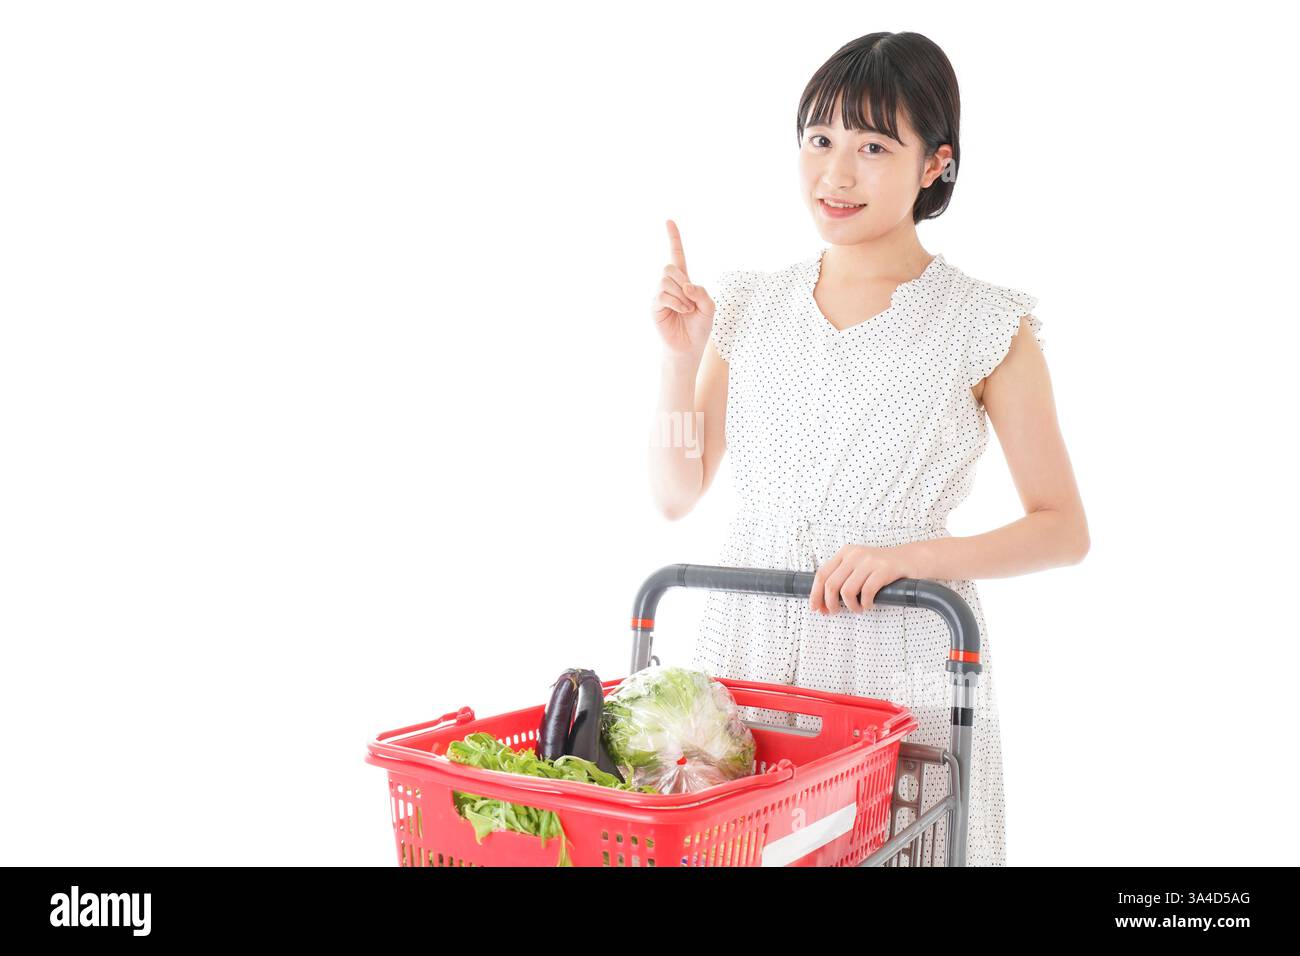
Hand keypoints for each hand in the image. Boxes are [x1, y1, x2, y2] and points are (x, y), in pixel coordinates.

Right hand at [652, 219, 715, 357]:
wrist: (689, 347)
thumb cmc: (699, 327)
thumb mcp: (710, 307)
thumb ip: (702, 292)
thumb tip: (685, 285)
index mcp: (684, 281)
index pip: (677, 255)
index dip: (673, 238)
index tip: (669, 221)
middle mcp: (669, 285)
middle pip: (669, 267)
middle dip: (682, 280)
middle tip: (690, 299)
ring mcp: (660, 295)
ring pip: (666, 280)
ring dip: (682, 295)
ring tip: (687, 309)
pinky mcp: (655, 306)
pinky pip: (663, 295)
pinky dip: (677, 302)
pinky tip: (682, 312)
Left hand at [809, 544, 919, 613]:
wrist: (914, 559)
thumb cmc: (884, 568)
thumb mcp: (859, 567)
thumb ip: (842, 579)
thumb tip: (824, 602)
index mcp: (845, 553)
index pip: (821, 575)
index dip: (815, 594)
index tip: (816, 609)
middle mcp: (855, 554)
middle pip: (831, 584)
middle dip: (831, 604)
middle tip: (837, 612)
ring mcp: (870, 560)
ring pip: (847, 590)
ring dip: (851, 606)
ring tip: (858, 609)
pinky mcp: (884, 569)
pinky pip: (867, 592)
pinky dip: (866, 603)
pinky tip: (869, 605)